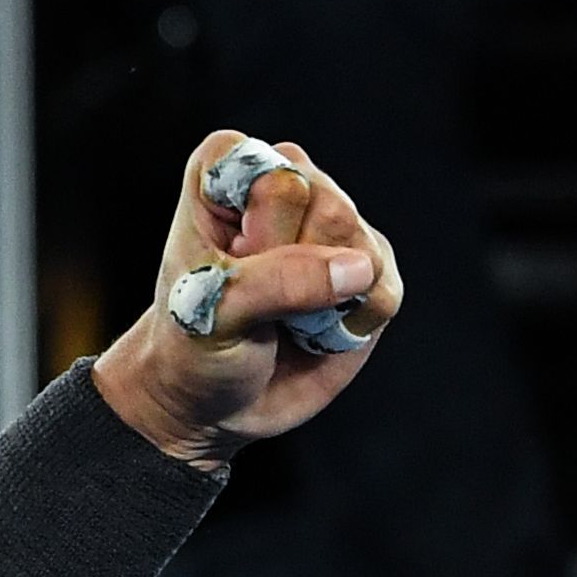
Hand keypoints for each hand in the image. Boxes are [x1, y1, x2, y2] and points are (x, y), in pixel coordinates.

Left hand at [90, 131, 400, 462]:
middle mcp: (289, 184)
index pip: (272, 174)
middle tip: (255, 299)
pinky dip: (351, 324)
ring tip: (282, 316)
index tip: (227, 262)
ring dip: (322, 300)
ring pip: (362, 245)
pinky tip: (314, 332)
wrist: (209, 406)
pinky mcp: (370, 269)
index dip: (256, 230)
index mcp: (228, 171)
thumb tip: (359, 269)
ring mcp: (334, 225)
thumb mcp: (210, 313)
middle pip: (327, 205)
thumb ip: (277, 282)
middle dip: (291, 266)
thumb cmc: (191, 347)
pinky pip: (385, 289)